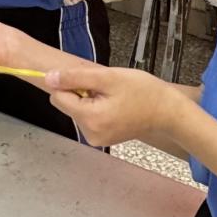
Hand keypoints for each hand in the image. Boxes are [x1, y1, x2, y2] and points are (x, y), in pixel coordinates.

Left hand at [45, 64, 181, 147]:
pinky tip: (115, 105)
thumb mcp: (108, 77)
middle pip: (67, 105)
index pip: (58, 98)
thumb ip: (75, 77)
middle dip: (82, 92)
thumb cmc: (143, 91)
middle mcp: (90, 134)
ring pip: (77, 110)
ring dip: (90, 100)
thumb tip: (48, 78)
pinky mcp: (102, 139)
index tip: (89, 80)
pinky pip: (88, 118)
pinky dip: (97, 108)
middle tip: (106, 89)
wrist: (167, 111)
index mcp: (90, 119)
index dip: (70, 84)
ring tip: (113, 97)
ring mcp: (96, 139)